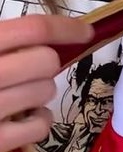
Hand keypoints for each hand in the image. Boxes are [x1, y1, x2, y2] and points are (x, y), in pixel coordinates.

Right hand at [0, 15, 92, 151]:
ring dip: (40, 92)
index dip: (65, 27)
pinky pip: (40, 124)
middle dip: (45, 64)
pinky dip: (38, 120)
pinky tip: (21, 118)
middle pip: (45, 61)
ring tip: (18, 94)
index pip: (30, 29)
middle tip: (28, 71)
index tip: (86, 31)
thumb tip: (45, 34)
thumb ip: (1, 40)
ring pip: (45, 91)